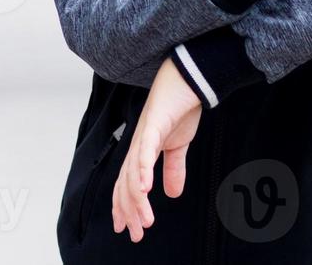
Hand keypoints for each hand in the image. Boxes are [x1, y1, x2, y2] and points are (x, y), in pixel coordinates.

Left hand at [112, 58, 201, 242]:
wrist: (187, 78)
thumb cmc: (180, 107)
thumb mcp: (178, 145)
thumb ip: (174, 168)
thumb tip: (173, 194)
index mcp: (141, 150)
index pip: (126, 183)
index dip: (124, 207)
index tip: (127, 229)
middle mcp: (136, 144)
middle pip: (125, 184)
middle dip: (128, 211)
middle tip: (134, 234)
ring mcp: (142, 134)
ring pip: (133, 173)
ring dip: (137, 199)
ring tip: (143, 220)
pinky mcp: (152, 124)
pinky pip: (144, 151)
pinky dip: (143, 171)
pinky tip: (145, 190)